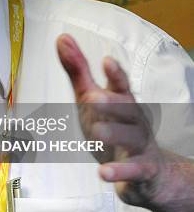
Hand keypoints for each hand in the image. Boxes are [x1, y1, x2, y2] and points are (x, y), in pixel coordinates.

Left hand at [56, 33, 168, 208]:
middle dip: (112, 103)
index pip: (121, 85)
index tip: (107, 61)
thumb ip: (79, 71)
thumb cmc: (114, 126)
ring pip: (129, 137)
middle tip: (92, 98)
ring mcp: (139, 146)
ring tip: (96, 132)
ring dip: (113, 134)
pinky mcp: (141, 170)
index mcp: (122, 101)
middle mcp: (134, 121)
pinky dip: (118, 172)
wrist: (149, 173)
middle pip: (127, 109)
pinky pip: (132, 171)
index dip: (115, 74)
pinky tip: (103, 174)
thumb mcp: (92, 99)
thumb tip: (62, 37)